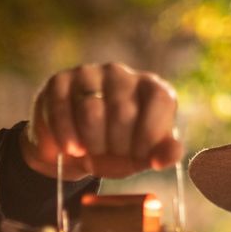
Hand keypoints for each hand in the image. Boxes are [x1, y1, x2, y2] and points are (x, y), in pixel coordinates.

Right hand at [22, 62, 181, 179]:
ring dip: (91, 144)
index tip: (138, 156)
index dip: (149, 136)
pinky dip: (67, 138)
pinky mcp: (59, 82)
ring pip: (91, 111)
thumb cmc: (113, 152)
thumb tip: (171, 155)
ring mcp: (89, 74)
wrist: (70, 151)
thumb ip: (161, 155)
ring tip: (90, 151)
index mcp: (151, 88)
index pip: (160, 101)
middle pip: (123, 111)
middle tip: (110, 154)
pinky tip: (71, 149)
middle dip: (116, 146)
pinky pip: (62, 111)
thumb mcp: (140, 158)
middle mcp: (122, 74)